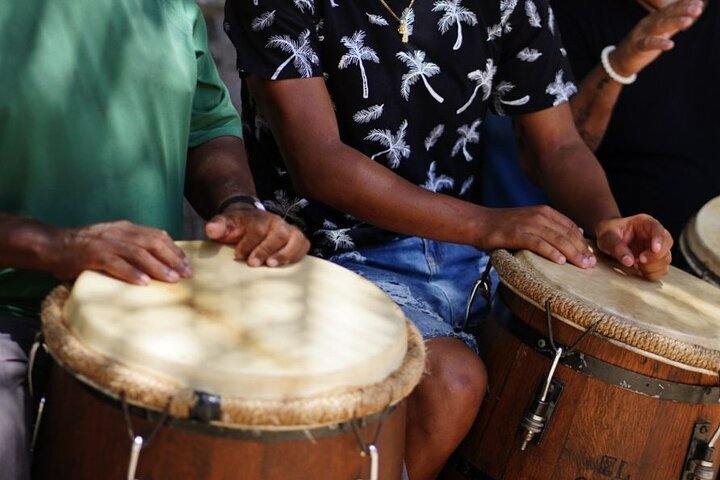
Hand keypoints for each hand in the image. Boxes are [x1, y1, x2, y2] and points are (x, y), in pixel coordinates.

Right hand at [50, 221, 190, 284]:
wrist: (52, 244)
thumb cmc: (85, 248)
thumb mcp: (113, 241)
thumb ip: (132, 247)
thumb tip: (158, 262)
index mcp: (126, 228)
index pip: (157, 235)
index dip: (174, 249)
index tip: (187, 263)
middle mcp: (119, 232)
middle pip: (153, 243)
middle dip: (172, 259)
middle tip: (187, 274)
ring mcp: (106, 243)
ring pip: (138, 253)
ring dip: (158, 267)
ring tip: (172, 279)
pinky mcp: (93, 255)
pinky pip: (115, 264)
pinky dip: (131, 273)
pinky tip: (144, 283)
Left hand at [205, 206, 309, 266]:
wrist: (248, 222)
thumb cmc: (236, 228)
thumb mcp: (224, 224)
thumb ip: (217, 226)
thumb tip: (212, 230)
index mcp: (259, 218)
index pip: (258, 228)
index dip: (248, 243)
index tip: (238, 256)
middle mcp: (277, 222)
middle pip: (279, 233)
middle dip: (266, 249)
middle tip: (253, 263)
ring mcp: (289, 230)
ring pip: (296, 239)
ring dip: (286, 254)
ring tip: (272, 265)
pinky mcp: (296, 240)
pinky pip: (303, 246)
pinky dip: (297, 255)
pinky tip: (286, 267)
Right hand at [478, 205, 596, 268]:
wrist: (479, 223)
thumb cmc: (504, 227)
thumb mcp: (530, 222)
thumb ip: (549, 228)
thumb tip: (573, 238)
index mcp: (544, 212)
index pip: (570, 227)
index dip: (583, 242)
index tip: (592, 256)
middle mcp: (538, 215)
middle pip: (566, 234)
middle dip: (581, 250)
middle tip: (591, 265)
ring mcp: (527, 224)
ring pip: (556, 239)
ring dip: (571, 253)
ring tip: (582, 265)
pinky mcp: (516, 234)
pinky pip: (538, 243)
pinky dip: (550, 252)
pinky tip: (560, 261)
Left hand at [595, 214, 672, 280]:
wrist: (609, 239)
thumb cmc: (609, 233)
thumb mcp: (607, 236)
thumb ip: (616, 247)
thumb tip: (629, 261)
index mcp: (645, 223)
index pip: (658, 229)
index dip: (659, 239)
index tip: (654, 249)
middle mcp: (654, 235)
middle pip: (667, 244)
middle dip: (655, 256)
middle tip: (640, 260)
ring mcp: (656, 248)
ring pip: (666, 258)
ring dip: (653, 266)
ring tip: (637, 264)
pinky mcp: (654, 261)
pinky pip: (661, 270)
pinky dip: (653, 274)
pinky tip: (640, 270)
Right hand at [611, 0, 702, 76]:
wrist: (619, 61)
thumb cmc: (642, 46)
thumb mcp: (659, 33)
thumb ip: (673, 25)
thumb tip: (690, 17)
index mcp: (653, 19)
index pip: (671, 9)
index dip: (684, 5)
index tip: (698, 2)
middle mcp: (647, 23)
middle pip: (666, 15)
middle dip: (682, 10)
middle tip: (697, 8)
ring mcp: (641, 34)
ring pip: (658, 26)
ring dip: (674, 23)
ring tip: (688, 21)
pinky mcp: (636, 47)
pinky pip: (648, 44)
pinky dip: (659, 43)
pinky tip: (670, 44)